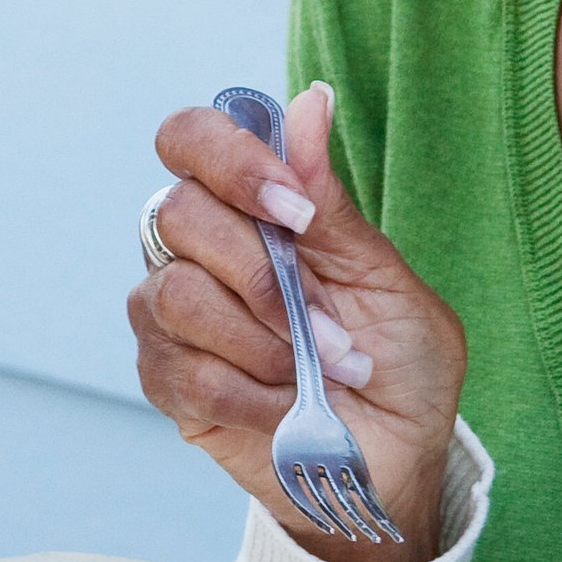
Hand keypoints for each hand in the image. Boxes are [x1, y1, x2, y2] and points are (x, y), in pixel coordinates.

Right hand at [128, 81, 466, 561]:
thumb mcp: (381, 277)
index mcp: (249, 204)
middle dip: (261, 276)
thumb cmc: (397, 362)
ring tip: (318, 373)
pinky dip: (252, 394)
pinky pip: (185, 371)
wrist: (394, 463)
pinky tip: (286, 407)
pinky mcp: (164, 380)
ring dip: (263, 342)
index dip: (229, 161)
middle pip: (177, 214)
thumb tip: (311, 99)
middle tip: (329, 329)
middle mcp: (197, 248)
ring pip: (175, 296)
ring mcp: (171, 314)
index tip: (294, 213)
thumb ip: (330, 201)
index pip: (190, 138)